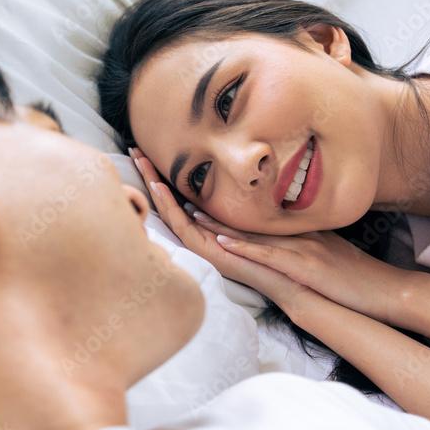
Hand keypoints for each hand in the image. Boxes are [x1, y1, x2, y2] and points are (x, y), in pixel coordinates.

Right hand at [130, 147, 314, 310]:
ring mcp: (204, 246)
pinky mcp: (209, 254)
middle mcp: (203, 235)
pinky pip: (183, 229)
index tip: (153, 151)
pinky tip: (158, 189)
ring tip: (141, 164)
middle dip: (151, 176)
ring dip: (154, 188)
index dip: (168, 175)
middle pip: (170, 204)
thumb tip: (245, 174)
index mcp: (212, 226)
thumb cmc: (284, 247)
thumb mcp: (263, 215)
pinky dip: (169, 208)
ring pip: (171, 214)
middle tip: (135, 151)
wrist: (295, 278)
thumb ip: (248, 201)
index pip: (183, 198)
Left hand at [207, 218, 411, 324]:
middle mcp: (296, 235)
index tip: (196, 199)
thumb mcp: (325, 259)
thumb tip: (280, 251)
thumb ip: (302, 251)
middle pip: (247, 220)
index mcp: (299, 233)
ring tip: (188, 212)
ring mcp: (302, 248)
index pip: (255, 218)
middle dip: (213, 210)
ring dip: (219, 224)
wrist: (388, 291)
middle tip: (181, 195)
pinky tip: (223, 242)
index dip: (225, 209)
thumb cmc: (357, 280)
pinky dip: (246, 248)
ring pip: (253, 233)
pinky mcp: (307, 267)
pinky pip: (271, 255)